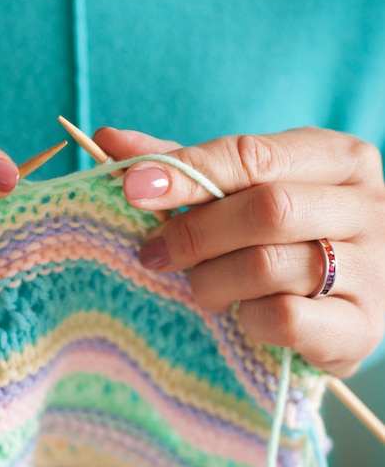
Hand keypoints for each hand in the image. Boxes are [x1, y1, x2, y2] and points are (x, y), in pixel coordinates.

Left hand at [94, 126, 384, 376]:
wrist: (338, 300)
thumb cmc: (279, 237)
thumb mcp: (240, 191)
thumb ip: (181, 167)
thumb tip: (109, 138)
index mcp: (337, 159)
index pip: (252, 156)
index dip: (186, 172)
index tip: (130, 187)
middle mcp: (367, 207)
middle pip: (266, 209)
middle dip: (193, 235)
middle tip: (153, 254)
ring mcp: (373, 269)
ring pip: (268, 266)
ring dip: (212, 282)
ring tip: (202, 288)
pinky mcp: (361, 327)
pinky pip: (285, 320)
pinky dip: (247, 320)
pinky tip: (245, 317)